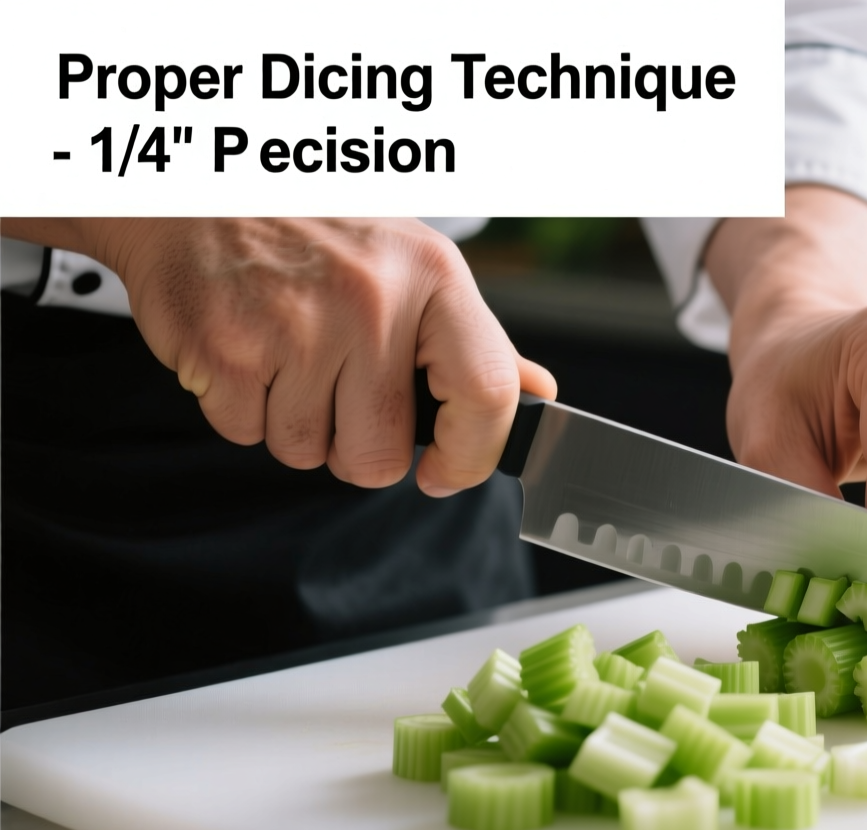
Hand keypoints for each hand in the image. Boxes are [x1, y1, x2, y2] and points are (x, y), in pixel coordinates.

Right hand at [11, 218, 555, 495]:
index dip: (472, 456)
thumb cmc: (318, 233)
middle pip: (380, 456)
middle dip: (356, 448)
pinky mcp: (226, 350)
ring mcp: (295, 326)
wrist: (198, 190)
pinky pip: (247, 435)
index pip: (487, 394)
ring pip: (309, 453)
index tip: (444, 472)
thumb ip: (474, 341)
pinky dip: (243, 410)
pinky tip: (247, 350)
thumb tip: (538, 394)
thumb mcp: (412, 266)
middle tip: (337, 391)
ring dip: (296, 426)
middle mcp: (371, 299)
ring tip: (288, 356)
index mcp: (433, 276)